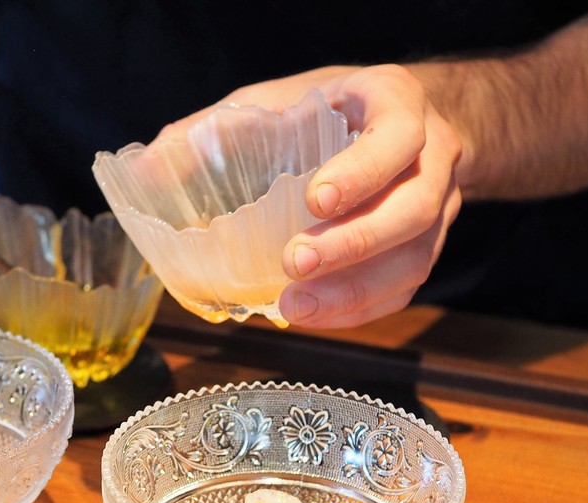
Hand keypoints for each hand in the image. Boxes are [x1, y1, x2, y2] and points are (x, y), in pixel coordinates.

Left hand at [160, 65, 462, 327]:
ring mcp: (439, 208)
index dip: (362, 173)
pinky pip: (403, 288)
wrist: (390, 125)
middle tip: (293, 264)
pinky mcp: (425, 248)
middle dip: (354, 244)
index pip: (397, 139)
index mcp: (396, 104)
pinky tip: (314, 317)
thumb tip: (149, 169)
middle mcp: (431, 159)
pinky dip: (358, 309)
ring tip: (294, 308)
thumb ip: (216, 131)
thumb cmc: (325, 112)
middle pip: (413, 210)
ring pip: (414, 260)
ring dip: (354, 291)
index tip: (314, 201)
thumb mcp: (273, 101)